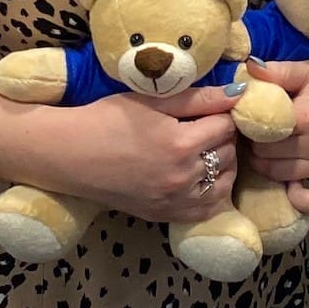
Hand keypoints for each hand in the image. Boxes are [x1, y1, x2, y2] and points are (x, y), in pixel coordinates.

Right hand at [22, 83, 243, 223]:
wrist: (71, 155)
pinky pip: (206, 209)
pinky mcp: (165, 215)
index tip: (213, 107)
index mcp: (180, 144)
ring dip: (223, 164)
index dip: (223, 112)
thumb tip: (237, 92)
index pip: (226, 126)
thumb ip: (198, 97)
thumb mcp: (152, 101)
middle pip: (228, 153)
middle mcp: (182, 177)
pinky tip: (202, 176)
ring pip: (223, 182)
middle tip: (209, 124)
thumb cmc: (108, 119)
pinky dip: (212, 192)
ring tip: (206, 148)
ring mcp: (174, 201)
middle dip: (224, 136)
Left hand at [242, 55, 308, 213]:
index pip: (260, 132)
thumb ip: (278, 71)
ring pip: (282, 176)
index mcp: (307, 116)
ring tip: (266, 150)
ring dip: (267, 166)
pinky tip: (291, 183)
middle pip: (266, 157)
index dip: (247, 125)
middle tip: (254, 134)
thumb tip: (246, 69)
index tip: (246, 118)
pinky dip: (299, 198)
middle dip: (254, 145)